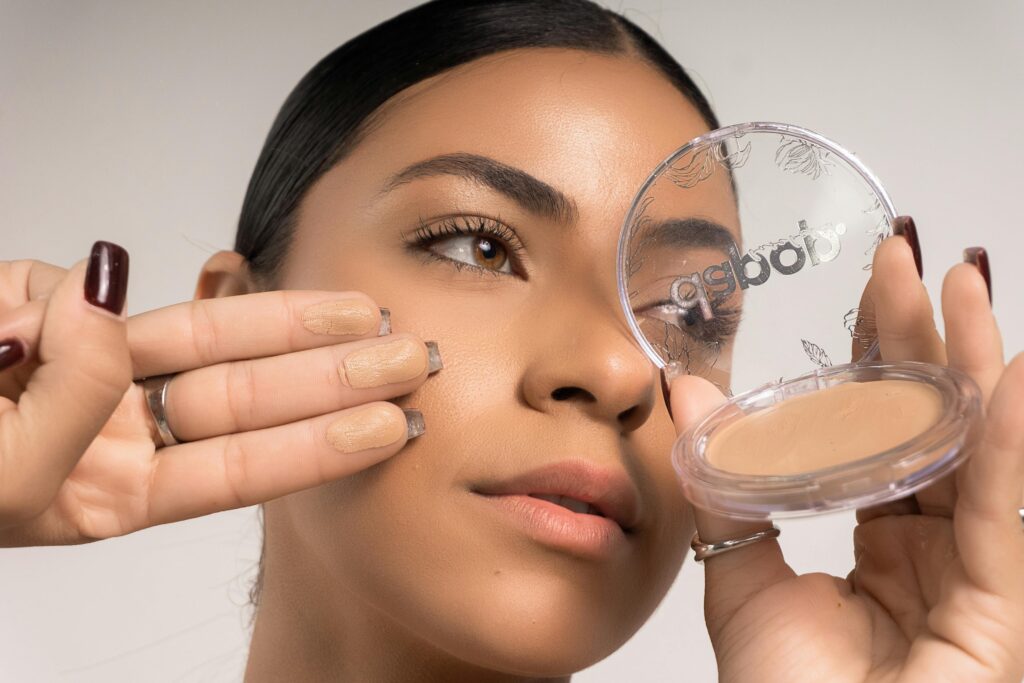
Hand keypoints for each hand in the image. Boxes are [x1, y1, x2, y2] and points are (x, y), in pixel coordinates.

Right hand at [0, 243, 436, 546]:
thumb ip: (65, 398)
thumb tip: (107, 304)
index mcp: (110, 498)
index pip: (242, 469)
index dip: (320, 444)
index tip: (393, 425)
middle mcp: (112, 436)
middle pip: (246, 401)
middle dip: (331, 377)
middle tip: (413, 361)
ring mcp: (84, 373)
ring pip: (199, 340)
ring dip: (283, 321)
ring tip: (361, 311)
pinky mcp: (46, 315)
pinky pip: (79, 290)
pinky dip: (76, 292)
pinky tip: (40, 315)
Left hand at [665, 223, 1023, 681]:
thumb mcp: (740, 575)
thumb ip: (724, 484)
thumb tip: (686, 393)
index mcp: (878, 547)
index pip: (888, 433)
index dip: (882, 360)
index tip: (871, 287)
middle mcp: (932, 555)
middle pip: (937, 429)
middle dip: (927, 340)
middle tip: (912, 258)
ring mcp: (971, 583)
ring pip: (980, 457)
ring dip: (975, 366)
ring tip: (965, 282)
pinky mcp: (996, 618)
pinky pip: (1001, 520)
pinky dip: (1010, 446)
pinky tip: (1009, 379)